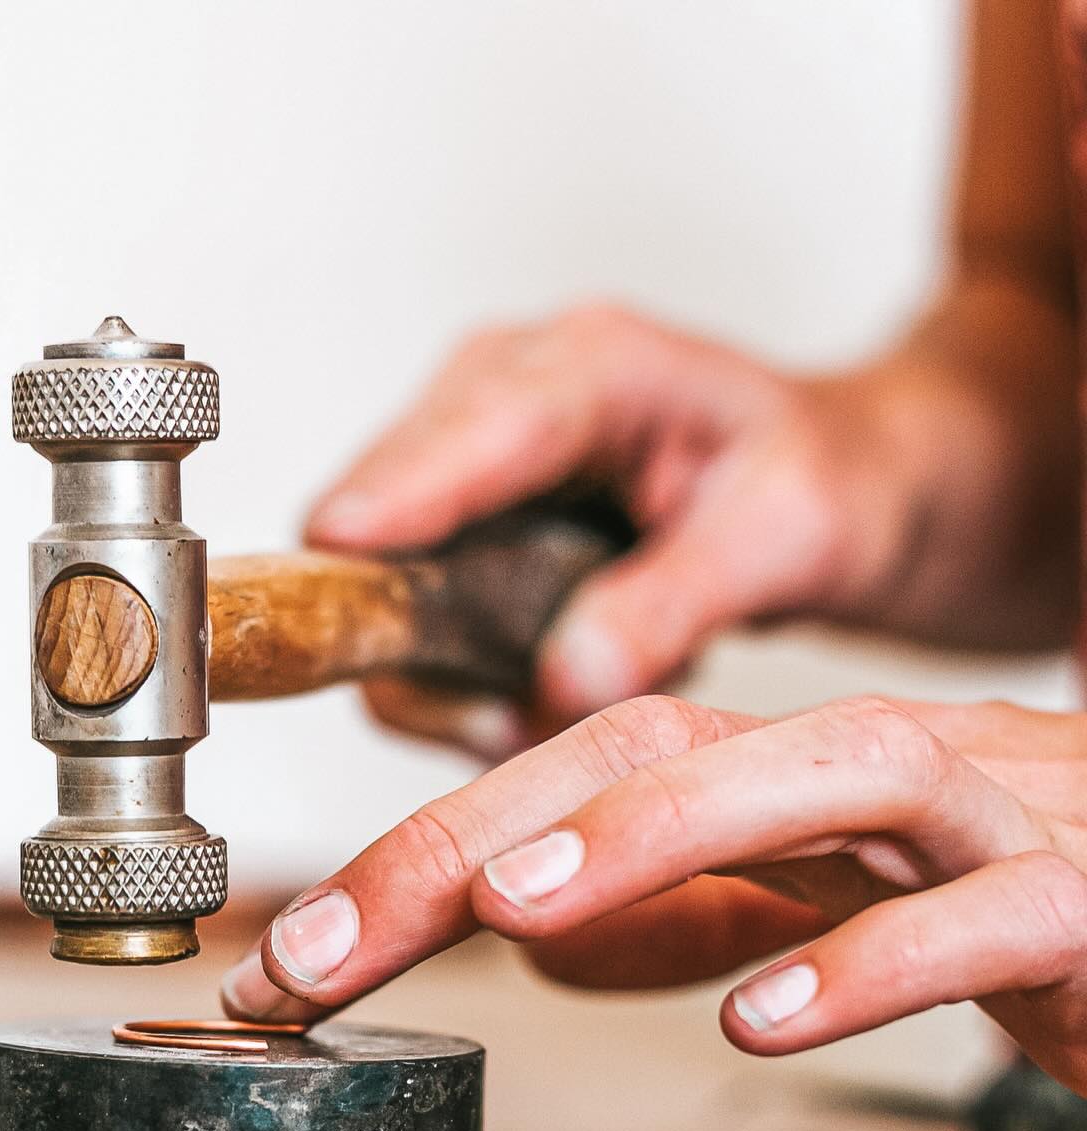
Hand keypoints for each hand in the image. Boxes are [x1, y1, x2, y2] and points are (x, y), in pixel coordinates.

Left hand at [221, 694, 1086, 1096]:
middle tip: (325, 944)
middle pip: (660, 749)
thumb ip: (700, 916)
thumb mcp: (824, 919)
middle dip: (473, 837)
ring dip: (655, 836)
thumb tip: (547, 947)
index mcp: (798, 773)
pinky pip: (980, 915)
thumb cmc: (1035, 912)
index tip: (291, 961)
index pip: (582, 773)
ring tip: (514, 908)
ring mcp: (999, 818)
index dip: (422, 855)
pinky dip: (867, 959)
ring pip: (827, 771)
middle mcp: (883, 766)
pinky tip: (758, 1018)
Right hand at [306, 301, 1078, 757]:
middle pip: (383, 506)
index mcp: (597, 365)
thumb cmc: (825, 482)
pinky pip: (402, 610)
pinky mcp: (449, 515)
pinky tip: (539, 686)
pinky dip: (453, 674)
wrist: (838, 482)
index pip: (475, 430)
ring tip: (548, 707)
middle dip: (422, 630)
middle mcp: (503, 388)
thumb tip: (567, 675)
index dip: (401, 493)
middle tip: (516, 719)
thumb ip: (676, 602)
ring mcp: (464, 451)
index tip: (338, 550)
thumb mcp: (788, 538)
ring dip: (442, 670)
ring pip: (376, 573)